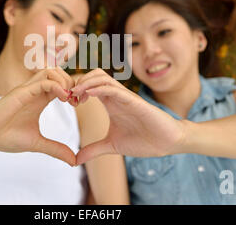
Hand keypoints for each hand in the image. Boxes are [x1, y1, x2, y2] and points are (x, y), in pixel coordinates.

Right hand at [0, 67, 77, 165]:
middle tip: (77, 99)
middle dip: (73, 82)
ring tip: (69, 98)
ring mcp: (28, 90)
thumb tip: (74, 161)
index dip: (74, 90)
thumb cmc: (6, 137)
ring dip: (66, 81)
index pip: (62, 83)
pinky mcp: (21, 92)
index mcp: (40, 99)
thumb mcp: (37, 143)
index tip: (79, 104)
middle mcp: (35, 91)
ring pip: (51, 71)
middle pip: (59, 72)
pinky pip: (43, 81)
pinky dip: (57, 86)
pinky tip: (63, 99)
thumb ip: (56, 149)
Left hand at [71, 69, 186, 164]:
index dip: (76, 90)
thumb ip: (93, 150)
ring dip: (86, 82)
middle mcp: (116, 96)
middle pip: (94, 75)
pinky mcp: (134, 101)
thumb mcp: (112, 146)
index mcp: (110, 103)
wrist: (167, 143)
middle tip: (70, 97)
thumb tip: (75, 160)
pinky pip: (114, 89)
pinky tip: (88, 95)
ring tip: (75, 95)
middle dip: (79, 82)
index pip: (90, 85)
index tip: (68, 102)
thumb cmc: (143, 141)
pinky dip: (99, 89)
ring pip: (102, 77)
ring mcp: (125, 97)